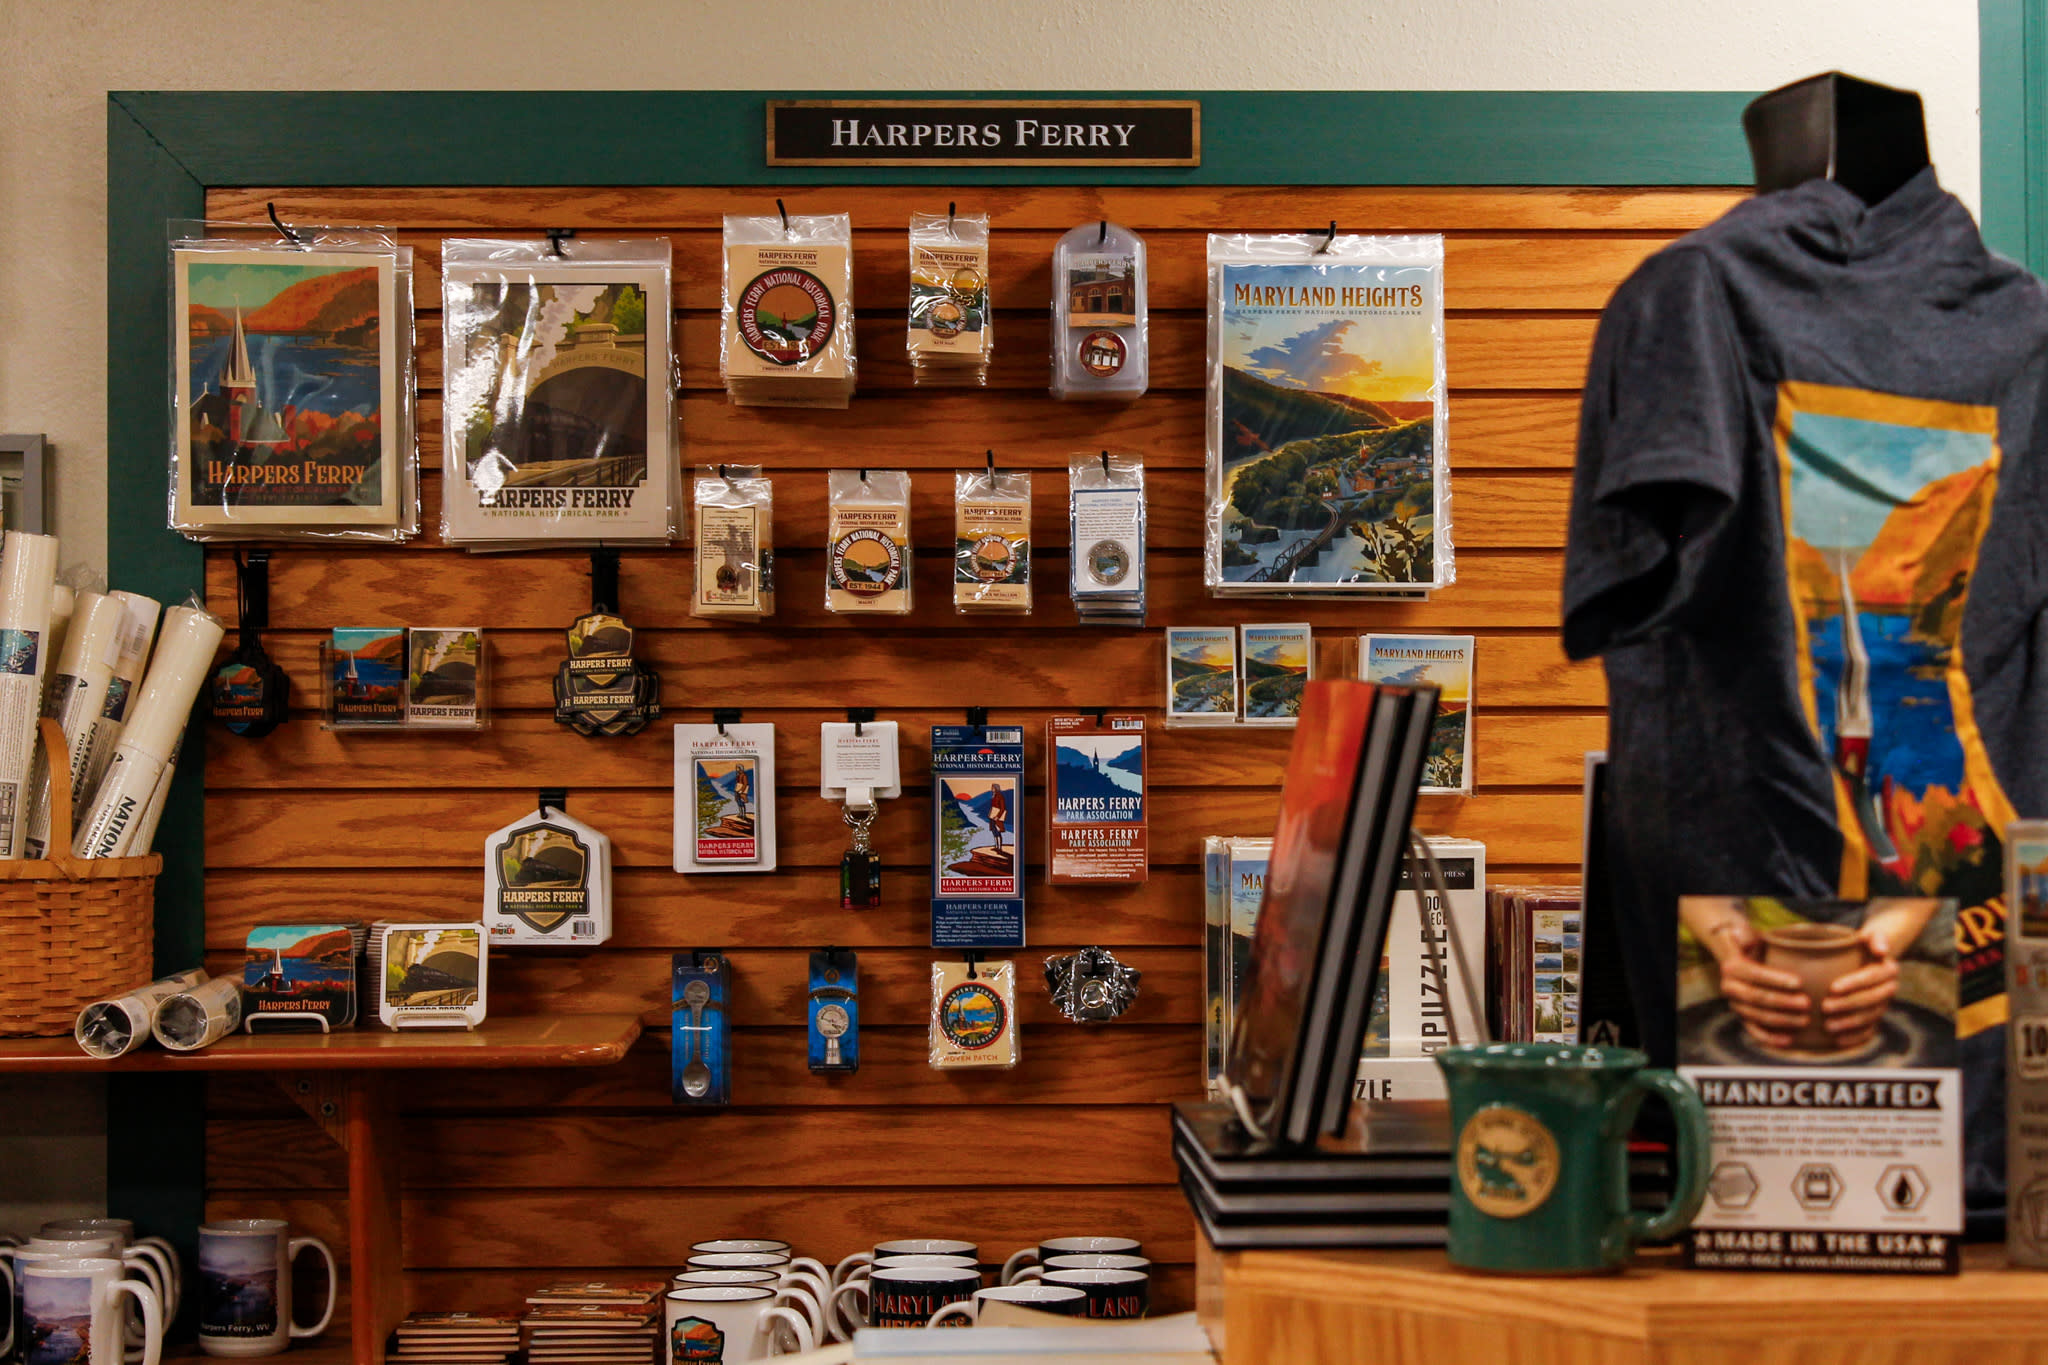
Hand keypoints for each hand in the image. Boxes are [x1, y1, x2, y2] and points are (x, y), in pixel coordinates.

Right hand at [1706, 920, 1811, 1048]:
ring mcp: (1736, 1004)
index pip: (1754, 974)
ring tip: (1805, 1020)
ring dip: (1782, 1020)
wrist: (1738, 957)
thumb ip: (1746, 934)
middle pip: (1757, 997)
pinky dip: (1770, 1039)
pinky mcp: (1743, 1017)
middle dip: (1783, 1002)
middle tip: (1807, 1003)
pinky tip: (1789, 1040)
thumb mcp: (1746, 934)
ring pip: (1757, 1016)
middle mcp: (1729, 987)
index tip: (1799, 982)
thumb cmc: (1751, 945)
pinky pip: (1754, 1031)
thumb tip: (1750, 939)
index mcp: (1731, 967)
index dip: (1776, 980)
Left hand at [1820, 927, 1899, 1047]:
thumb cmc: (1862, 945)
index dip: (1854, 983)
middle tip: (1825, 1007)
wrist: (1868, 958)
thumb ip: (1876, 937)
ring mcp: (1883, 1005)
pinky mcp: (1876, 1017)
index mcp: (1888, 970)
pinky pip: (1870, 1031)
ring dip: (1850, 1023)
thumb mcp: (1869, 935)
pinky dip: (1855, 1038)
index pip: (1872, 977)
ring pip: (1870, 1017)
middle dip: (1848, 1005)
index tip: (1832, 987)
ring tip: (1828, 1026)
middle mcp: (1889, 989)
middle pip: (1871, 1000)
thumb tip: (1882, 950)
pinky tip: (1838, 1041)